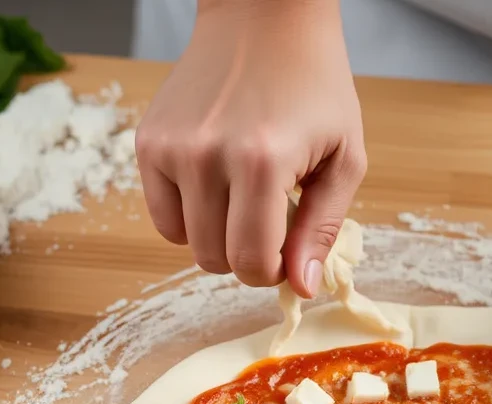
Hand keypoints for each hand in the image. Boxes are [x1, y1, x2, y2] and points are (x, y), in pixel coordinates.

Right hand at [135, 0, 365, 295]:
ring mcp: (170, 149)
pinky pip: (162, 218)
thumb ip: (322, 228)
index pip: (252, 260)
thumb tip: (300, 288)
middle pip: (215, 259)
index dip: (271, 271)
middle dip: (246, 255)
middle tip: (269, 221)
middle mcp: (207, 155)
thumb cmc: (314, 85)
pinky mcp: (147, 143)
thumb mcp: (343, 156)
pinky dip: (188, 217)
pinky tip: (214, 185)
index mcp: (262, 160)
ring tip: (242, 199)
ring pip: (186, 244)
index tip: (286, 252)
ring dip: (217, 237)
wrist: (262, 18)